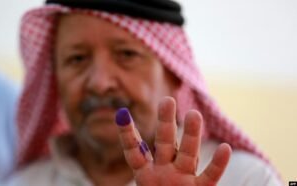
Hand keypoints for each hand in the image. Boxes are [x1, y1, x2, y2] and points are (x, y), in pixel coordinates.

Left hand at [115, 97, 230, 185]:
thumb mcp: (143, 185)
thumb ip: (139, 175)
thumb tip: (128, 145)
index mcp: (146, 172)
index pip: (135, 150)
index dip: (128, 133)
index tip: (122, 113)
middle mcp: (164, 170)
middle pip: (164, 142)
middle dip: (166, 122)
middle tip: (167, 100)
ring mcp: (182, 178)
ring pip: (187, 154)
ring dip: (190, 135)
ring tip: (194, 114)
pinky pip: (209, 176)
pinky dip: (217, 165)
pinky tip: (224, 148)